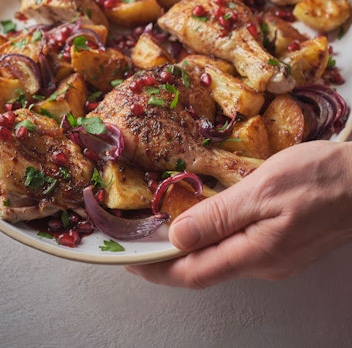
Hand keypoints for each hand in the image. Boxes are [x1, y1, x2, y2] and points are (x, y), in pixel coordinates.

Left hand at [126, 141, 351, 288]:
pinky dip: (214, 236)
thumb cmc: (320, 178)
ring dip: (191, 246)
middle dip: (169, 258)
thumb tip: (178, 237)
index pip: (192, 272)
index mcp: (255, 253)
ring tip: (166, 226)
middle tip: (142, 240)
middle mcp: (263, 264)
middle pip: (204, 268)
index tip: (130, 260)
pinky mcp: (284, 244)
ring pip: (221, 257)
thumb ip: (220, 215)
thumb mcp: (263, 189)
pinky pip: (238, 246)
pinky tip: (207, 218)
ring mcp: (276, 257)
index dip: (157, 269)